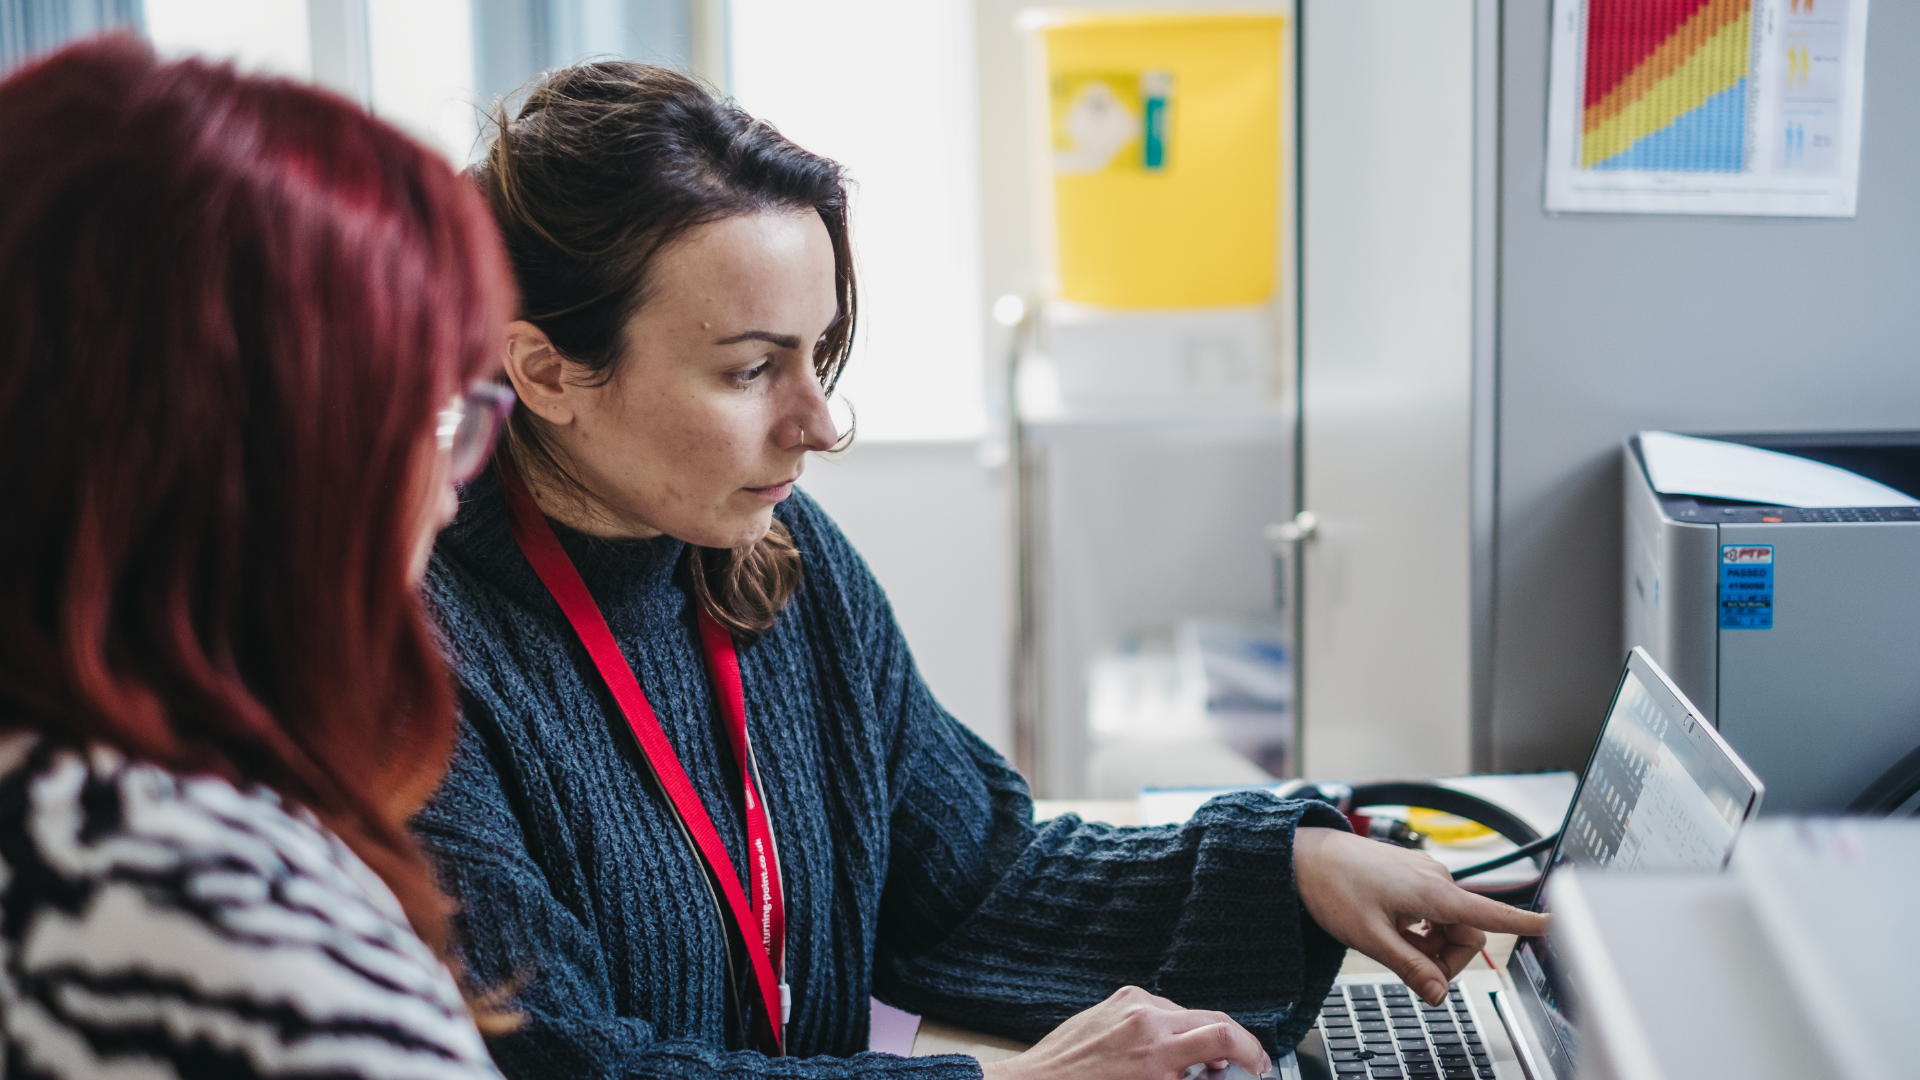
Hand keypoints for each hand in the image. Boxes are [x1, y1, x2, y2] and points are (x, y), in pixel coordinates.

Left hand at [979, 986, 1270, 1079]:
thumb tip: (1214, 1077)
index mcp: (1157, 1053)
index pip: (1224, 1037)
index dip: (1253, 1051)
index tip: (1259, 1065)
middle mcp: (1146, 1020)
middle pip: (1212, 1019)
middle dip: (1231, 1045)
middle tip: (1235, 1068)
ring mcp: (1131, 1005)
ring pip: (1186, 1013)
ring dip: (1197, 1037)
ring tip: (1190, 1066)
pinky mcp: (1117, 999)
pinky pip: (1159, 1008)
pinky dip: (1169, 1028)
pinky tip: (1160, 1050)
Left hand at [1293, 827, 1548, 1005]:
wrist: (1304, 855)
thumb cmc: (1333, 888)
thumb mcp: (1372, 939)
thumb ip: (1411, 968)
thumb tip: (1440, 994)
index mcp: (1434, 893)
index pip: (1492, 914)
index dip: (1526, 923)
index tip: (1557, 924)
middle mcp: (1437, 879)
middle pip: (1467, 934)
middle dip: (1446, 958)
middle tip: (1410, 967)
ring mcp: (1426, 875)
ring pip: (1449, 925)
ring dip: (1431, 945)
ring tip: (1392, 943)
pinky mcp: (1413, 876)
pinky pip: (1433, 912)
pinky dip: (1421, 929)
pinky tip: (1392, 927)